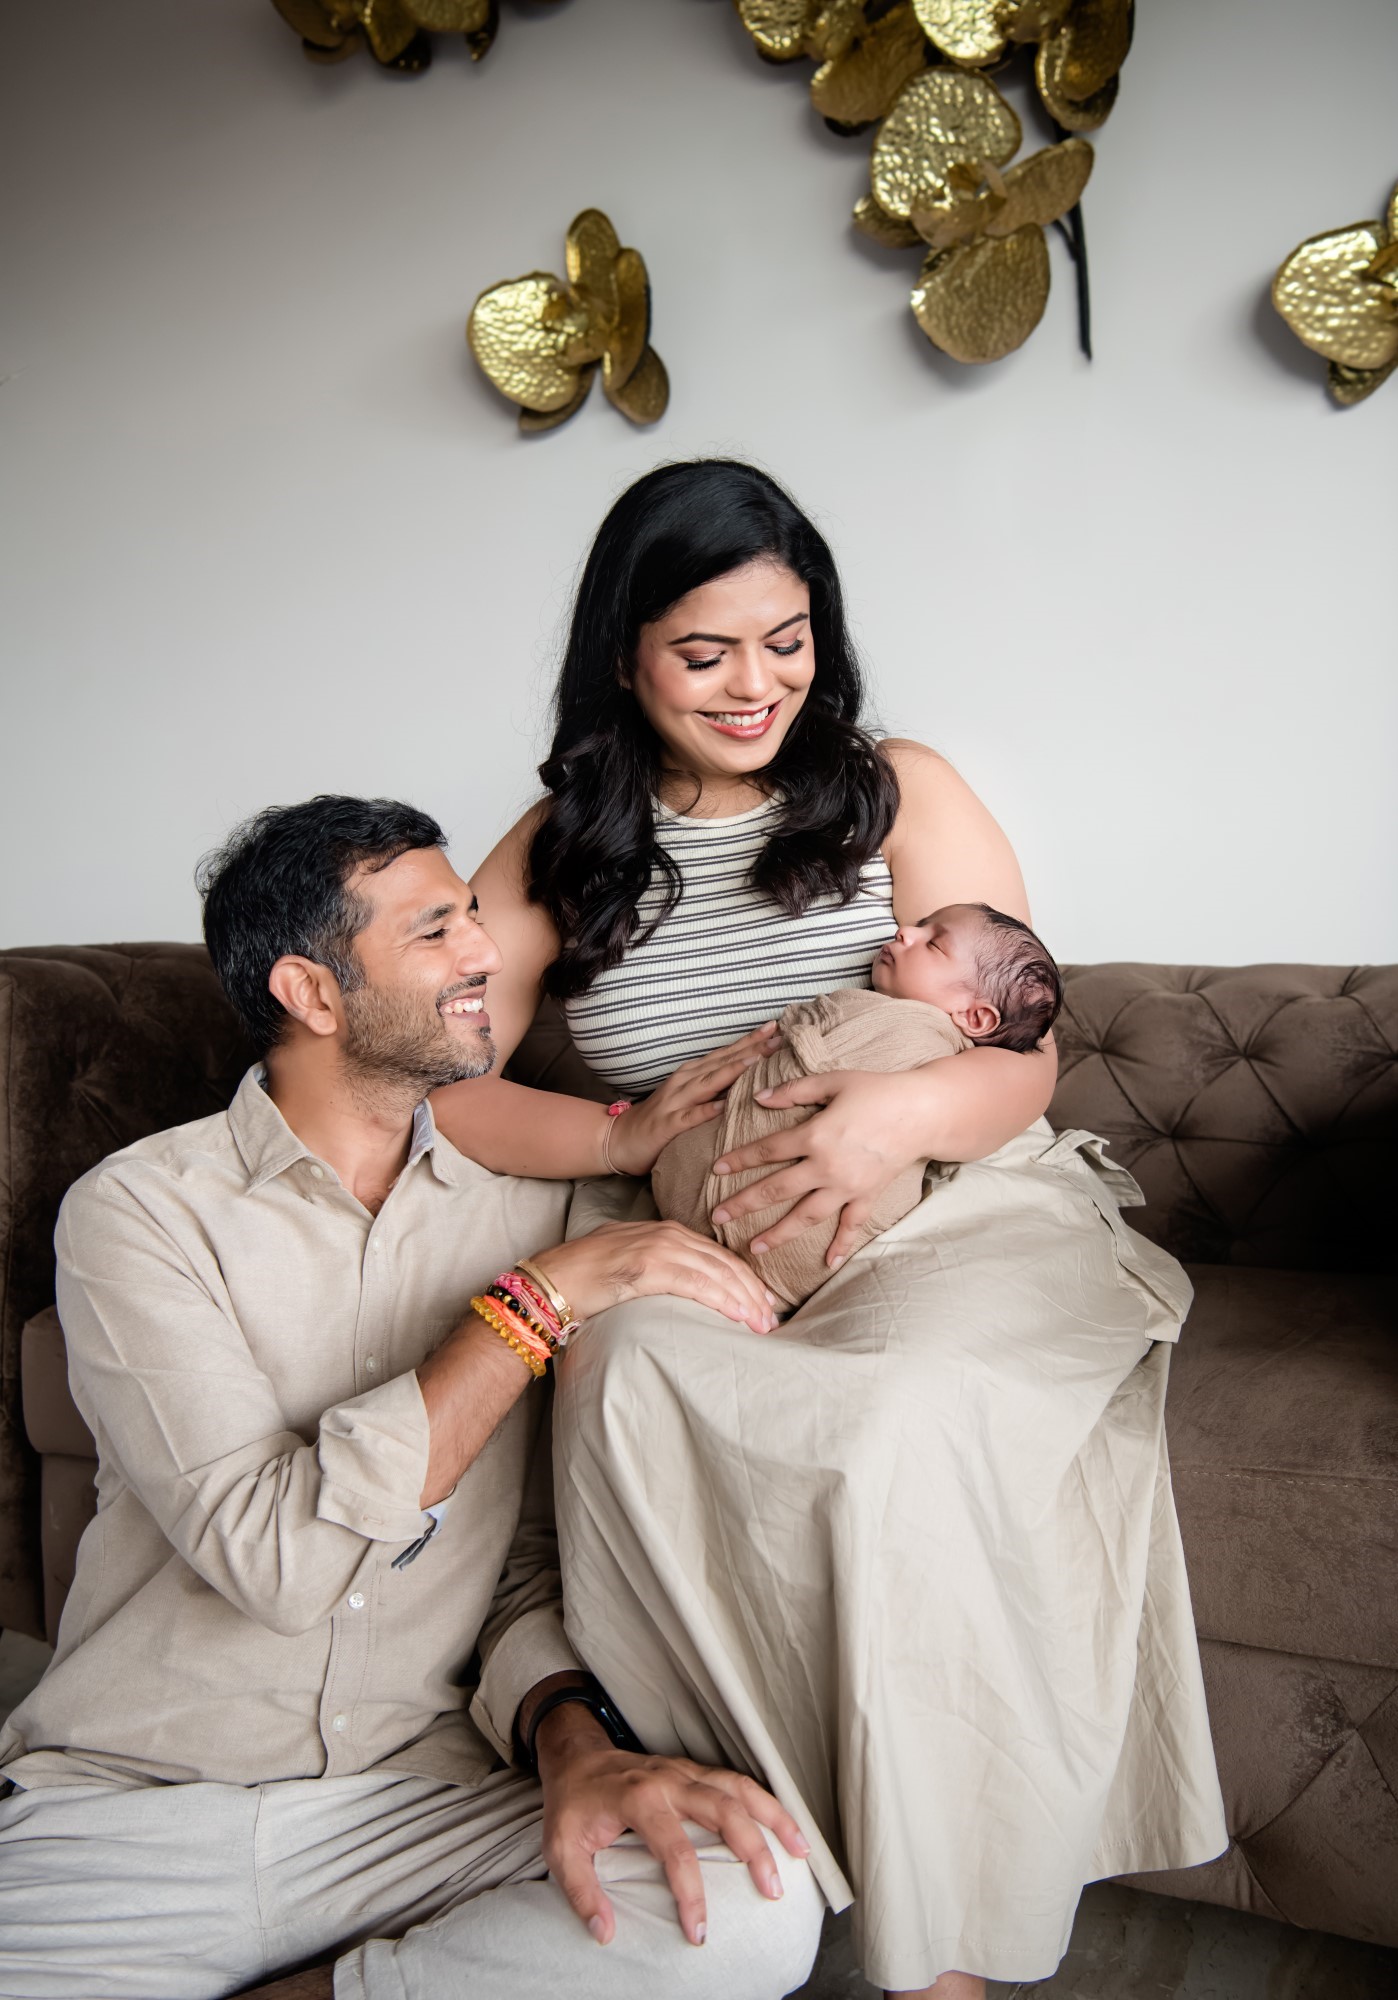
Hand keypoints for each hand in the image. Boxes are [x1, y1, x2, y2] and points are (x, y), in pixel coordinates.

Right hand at [532, 1220, 780, 1334]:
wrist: (551, 1279)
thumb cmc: (585, 1276)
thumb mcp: (630, 1260)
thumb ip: (659, 1265)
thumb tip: (685, 1285)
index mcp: (664, 1231)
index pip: (716, 1254)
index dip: (743, 1279)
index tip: (762, 1302)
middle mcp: (666, 1234)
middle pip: (724, 1262)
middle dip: (751, 1291)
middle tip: (770, 1319)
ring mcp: (657, 1248)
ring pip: (716, 1273)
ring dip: (744, 1300)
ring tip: (762, 1324)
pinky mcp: (647, 1268)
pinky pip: (696, 1284)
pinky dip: (722, 1300)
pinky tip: (738, 1315)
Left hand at [536, 1704, 810, 1946]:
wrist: (575, 1755)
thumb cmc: (571, 1805)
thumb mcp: (560, 1849)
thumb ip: (581, 1892)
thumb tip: (606, 1933)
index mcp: (638, 1799)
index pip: (675, 1850)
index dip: (691, 1894)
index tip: (699, 1933)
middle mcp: (669, 1780)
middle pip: (722, 1810)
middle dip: (753, 1849)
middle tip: (773, 1890)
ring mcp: (685, 1771)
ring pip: (739, 1788)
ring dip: (773, 1816)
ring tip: (801, 1851)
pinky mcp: (694, 1771)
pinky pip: (737, 1781)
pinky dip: (765, 1800)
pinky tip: (786, 1824)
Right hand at [606, 1022, 783, 1175]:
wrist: (619, 1139)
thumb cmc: (661, 1119)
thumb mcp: (690, 1098)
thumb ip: (714, 1088)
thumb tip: (751, 1080)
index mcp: (692, 1074)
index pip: (726, 1054)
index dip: (751, 1040)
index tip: (776, 1028)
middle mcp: (685, 1082)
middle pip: (723, 1062)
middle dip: (751, 1048)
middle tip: (778, 1036)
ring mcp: (675, 1102)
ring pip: (709, 1082)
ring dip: (733, 1070)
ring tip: (758, 1059)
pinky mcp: (668, 1125)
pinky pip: (691, 1116)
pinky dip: (708, 1109)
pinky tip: (725, 1105)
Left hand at [710, 1068, 927, 1268]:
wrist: (923, 1112)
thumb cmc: (878, 1090)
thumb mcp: (833, 1082)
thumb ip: (794, 1091)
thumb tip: (759, 1096)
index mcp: (815, 1136)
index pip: (767, 1151)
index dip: (739, 1159)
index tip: (716, 1169)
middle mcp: (827, 1167)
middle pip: (776, 1190)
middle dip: (744, 1204)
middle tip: (717, 1218)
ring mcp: (847, 1186)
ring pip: (806, 1216)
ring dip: (778, 1234)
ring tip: (754, 1248)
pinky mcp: (867, 1196)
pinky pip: (851, 1225)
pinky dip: (840, 1245)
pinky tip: (826, 1264)